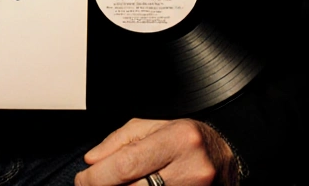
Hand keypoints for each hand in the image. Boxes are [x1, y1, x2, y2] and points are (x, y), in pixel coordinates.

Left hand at [76, 118, 237, 185]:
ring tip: (114, 185)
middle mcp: (190, 168)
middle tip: (91, 184)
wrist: (226, 159)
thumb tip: (91, 161)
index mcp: (178, 140)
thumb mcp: (156, 127)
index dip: (96, 177)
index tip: (83, 179)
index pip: (126, 165)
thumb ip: (120, 141)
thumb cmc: (189, 140)